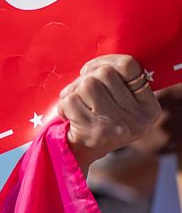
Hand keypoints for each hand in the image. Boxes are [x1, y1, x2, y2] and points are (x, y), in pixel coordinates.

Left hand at [56, 54, 161, 170]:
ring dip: (74, 90)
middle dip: (85, 78)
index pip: (128, 65)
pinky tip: (69, 114)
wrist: (83, 151)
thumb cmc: (99, 117)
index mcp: (149, 108)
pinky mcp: (95, 133)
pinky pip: (71, 100)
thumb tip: (99, 64)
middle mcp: (138, 119)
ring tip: (75, 103)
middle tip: (81, 92)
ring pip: (87, 84)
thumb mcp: (119, 101)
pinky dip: (63, 104)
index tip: (93, 70)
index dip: (105, 61)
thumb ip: (116, 80)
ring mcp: (118, 127)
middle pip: (104, 73)